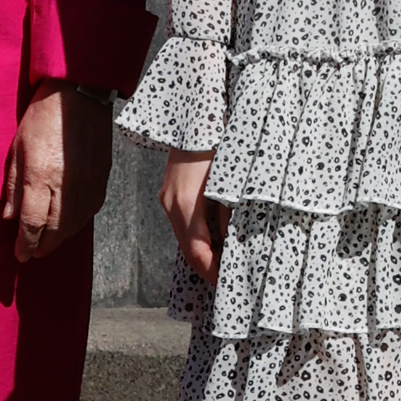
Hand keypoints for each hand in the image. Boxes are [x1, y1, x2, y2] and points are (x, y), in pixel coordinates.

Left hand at [2, 82, 112, 261]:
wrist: (80, 94)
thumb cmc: (43, 117)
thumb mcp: (18, 148)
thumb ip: (14, 185)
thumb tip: (11, 218)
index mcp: (41, 176)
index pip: (32, 223)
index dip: (25, 244)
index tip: (20, 254)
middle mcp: (66, 185)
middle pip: (55, 230)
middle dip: (42, 247)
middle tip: (33, 253)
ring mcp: (87, 183)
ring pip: (75, 225)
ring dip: (60, 239)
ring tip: (48, 243)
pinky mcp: (102, 178)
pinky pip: (90, 211)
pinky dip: (78, 223)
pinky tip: (69, 224)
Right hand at [160, 147, 226, 281]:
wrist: (193, 117)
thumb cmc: (217, 144)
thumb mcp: (231, 181)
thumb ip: (230, 214)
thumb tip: (233, 241)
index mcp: (186, 204)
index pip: (197, 252)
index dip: (212, 272)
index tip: (227, 283)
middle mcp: (171, 204)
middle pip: (187, 249)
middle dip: (207, 267)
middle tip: (229, 280)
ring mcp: (167, 199)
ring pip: (184, 238)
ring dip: (203, 252)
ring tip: (226, 261)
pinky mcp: (169, 194)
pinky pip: (183, 224)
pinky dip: (198, 236)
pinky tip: (215, 238)